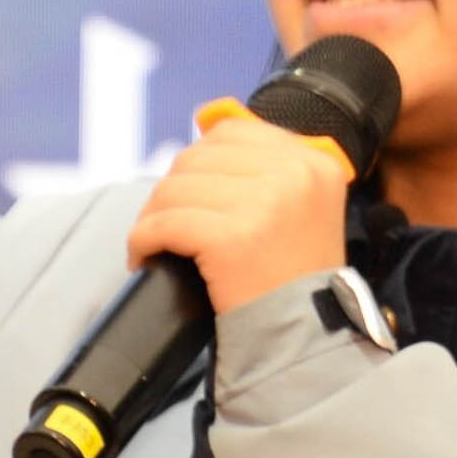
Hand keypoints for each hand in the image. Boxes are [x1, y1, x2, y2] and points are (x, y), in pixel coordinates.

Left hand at [122, 103, 357, 317]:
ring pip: (175, 189)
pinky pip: (165, 223)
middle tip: (167, 225)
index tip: (193, 196)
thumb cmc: (294, 279)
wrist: (303, 340)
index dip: (200, 163)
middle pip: (197, 158)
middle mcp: (294, 174)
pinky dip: (144, 240)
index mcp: (313, 161)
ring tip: (156, 244)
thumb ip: (265, 164)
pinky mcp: (232, 237)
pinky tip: (147, 258)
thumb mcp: (301, 207)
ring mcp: (265, 203)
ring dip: (154, 217)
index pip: (233, 133)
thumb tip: (206, 117)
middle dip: (172, 192)